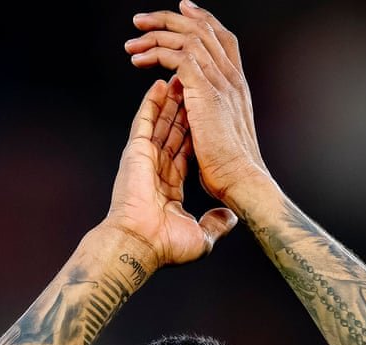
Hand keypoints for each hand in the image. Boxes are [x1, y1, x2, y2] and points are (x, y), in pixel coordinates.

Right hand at [104, 77, 237, 267]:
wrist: (139, 245)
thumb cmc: (164, 246)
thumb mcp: (200, 237)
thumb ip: (215, 224)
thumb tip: (230, 219)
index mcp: (169, 185)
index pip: (185, 150)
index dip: (196, 131)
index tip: (205, 116)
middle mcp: (156, 168)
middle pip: (174, 131)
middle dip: (185, 108)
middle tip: (194, 87)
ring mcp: (144, 159)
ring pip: (161, 122)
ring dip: (171, 100)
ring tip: (180, 78)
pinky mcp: (136, 153)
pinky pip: (145, 121)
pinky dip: (152, 103)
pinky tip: (159, 85)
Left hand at [127, 1, 272, 211]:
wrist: (242, 180)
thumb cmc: (232, 170)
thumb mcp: (223, 135)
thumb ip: (213, 118)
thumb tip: (198, 120)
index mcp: (236, 87)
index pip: (221, 39)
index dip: (203, 21)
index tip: (183, 10)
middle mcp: (231, 78)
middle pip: (204, 31)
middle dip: (170, 20)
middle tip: (143, 20)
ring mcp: (221, 82)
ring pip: (189, 39)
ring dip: (157, 35)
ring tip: (133, 39)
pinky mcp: (206, 90)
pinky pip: (179, 57)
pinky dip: (156, 53)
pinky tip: (139, 59)